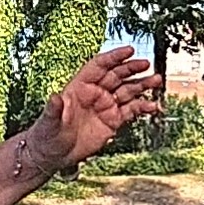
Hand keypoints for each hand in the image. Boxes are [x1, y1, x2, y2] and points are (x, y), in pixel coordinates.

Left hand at [39, 46, 160, 165]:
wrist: (53, 154)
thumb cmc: (47, 134)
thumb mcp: (48, 122)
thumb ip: (53, 109)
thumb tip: (54, 97)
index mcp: (80, 86)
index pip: (99, 66)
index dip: (114, 57)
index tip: (129, 50)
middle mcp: (95, 93)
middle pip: (117, 75)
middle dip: (132, 69)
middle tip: (146, 64)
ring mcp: (105, 106)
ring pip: (127, 91)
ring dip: (142, 85)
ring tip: (156, 81)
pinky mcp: (113, 121)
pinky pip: (131, 111)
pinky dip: (143, 108)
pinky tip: (153, 107)